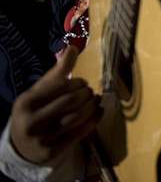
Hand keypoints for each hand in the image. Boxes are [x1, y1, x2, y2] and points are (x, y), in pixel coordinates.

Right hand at [9, 47, 101, 164]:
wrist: (22, 145)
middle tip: (90, 92)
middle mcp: (31, 121)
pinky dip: (94, 120)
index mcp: (26, 103)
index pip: (60, 86)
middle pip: (70, 101)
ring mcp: (42, 138)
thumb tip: (73, 48)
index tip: (83, 83)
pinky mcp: (53, 151)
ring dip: (92, 106)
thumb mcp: (40, 91)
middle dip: (86, 94)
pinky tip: (100, 112)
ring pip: (76, 117)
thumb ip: (57, 72)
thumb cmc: (35, 111)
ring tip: (96, 99)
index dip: (77, 82)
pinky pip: (79, 133)